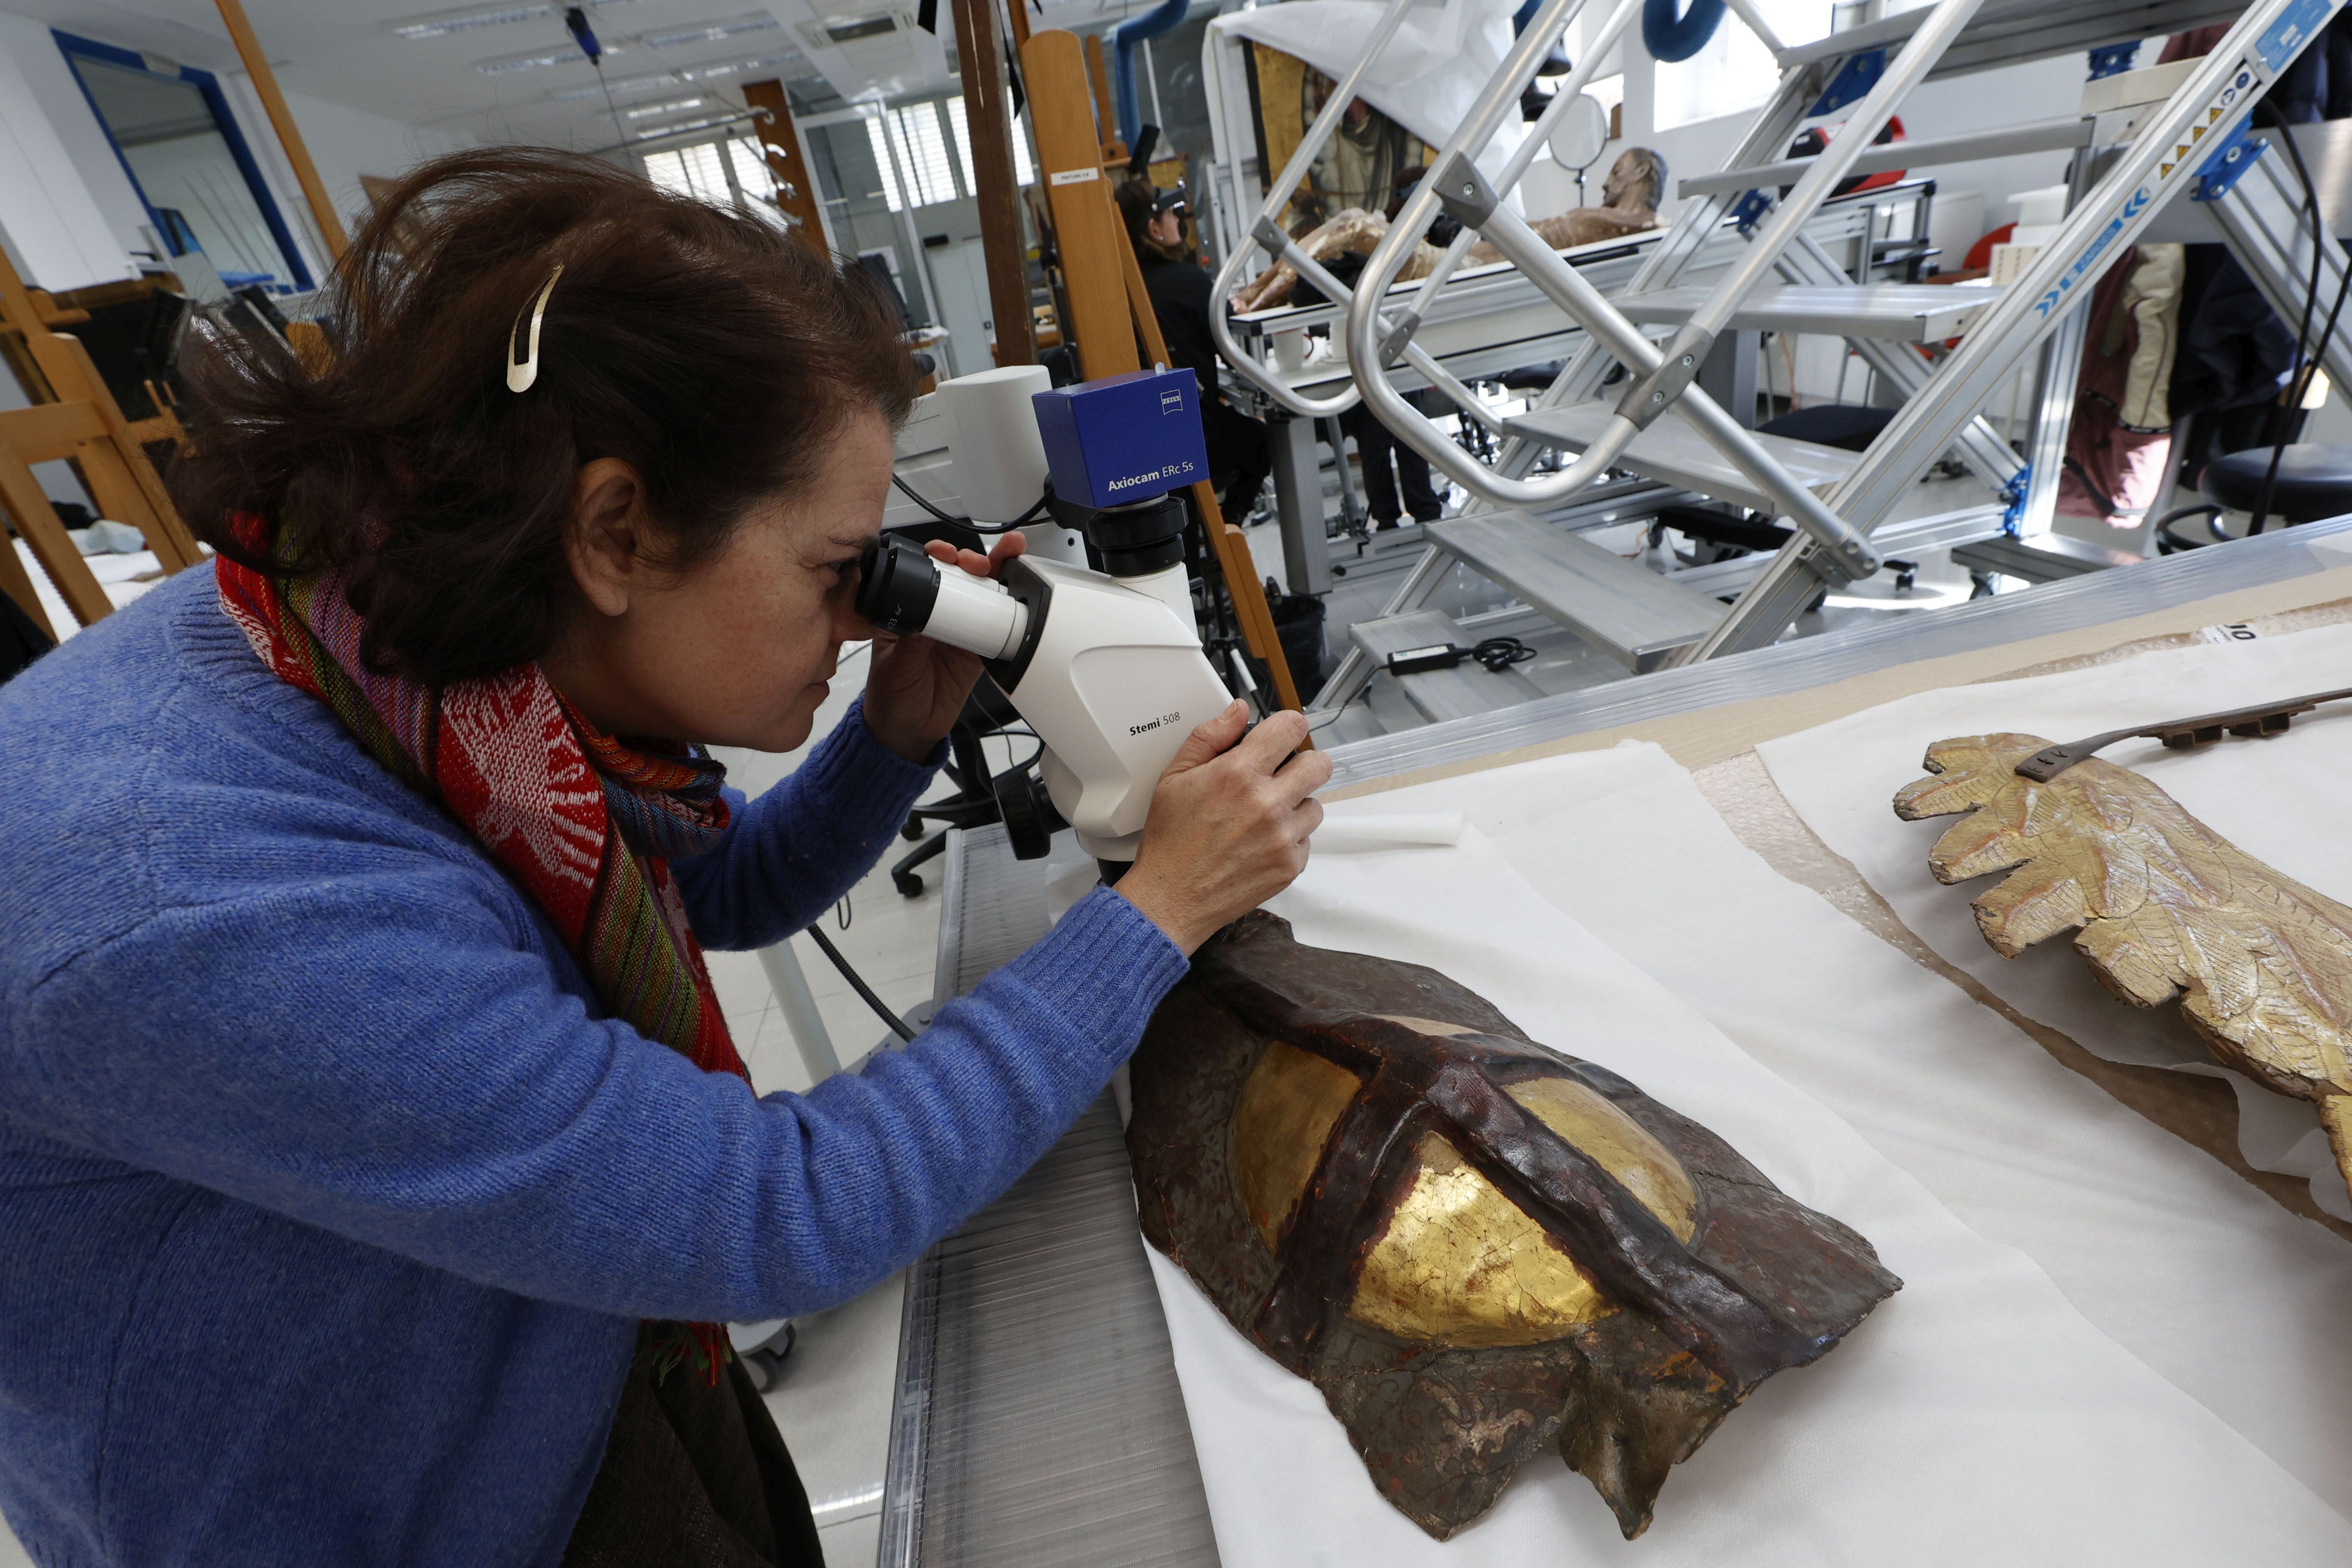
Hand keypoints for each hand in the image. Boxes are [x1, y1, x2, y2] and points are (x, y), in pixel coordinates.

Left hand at [861, 533, 1026, 762]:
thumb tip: (928, 614)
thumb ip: (914, 641)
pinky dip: (1010, 615)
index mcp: (908, 612)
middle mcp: (935, 616)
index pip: (925, 574)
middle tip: (980, 562)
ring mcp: (958, 633)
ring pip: (983, 597)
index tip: (947, 554)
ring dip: (997, 577)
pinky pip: (997, 629)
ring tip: (1009, 560)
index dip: (939, 557)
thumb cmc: (889, 696)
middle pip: (960, 578)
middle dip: (974, 561)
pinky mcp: (977, 653)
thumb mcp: (895, 665)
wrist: (907, 732)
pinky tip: (1019, 600)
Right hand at [1114, 702, 1331, 954]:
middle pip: (1320, 764)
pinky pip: (1307, 840)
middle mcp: (1267, 804)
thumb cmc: (1171, 841)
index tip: (1282, 735)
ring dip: (1295, 805)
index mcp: (1238, 774)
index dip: (1288, 727)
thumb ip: (1209, 737)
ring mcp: (1283, 837)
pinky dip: (1290, 838)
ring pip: (1315, 804)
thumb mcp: (1174, 777)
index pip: (1292, 728)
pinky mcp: (1290, 865)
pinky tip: (1261, 842)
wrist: (1171, 898)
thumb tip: (1238, 712)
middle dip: (1302, 764)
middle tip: (1281, 775)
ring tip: (1264, 816)